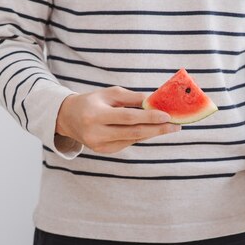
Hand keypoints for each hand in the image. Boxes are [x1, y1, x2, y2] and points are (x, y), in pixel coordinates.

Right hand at [55, 86, 178, 153]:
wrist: (68, 118)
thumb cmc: (92, 102)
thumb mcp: (109, 93)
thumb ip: (132, 98)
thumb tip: (155, 102)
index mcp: (95, 115)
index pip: (127, 117)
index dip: (148, 118)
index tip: (167, 116)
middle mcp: (96, 133)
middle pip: (133, 132)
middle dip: (157, 129)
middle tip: (176, 126)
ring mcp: (100, 145)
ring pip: (133, 139)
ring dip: (152, 133)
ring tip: (168, 127)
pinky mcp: (104, 151)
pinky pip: (128, 143)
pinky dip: (141, 136)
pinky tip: (151, 130)